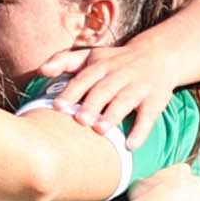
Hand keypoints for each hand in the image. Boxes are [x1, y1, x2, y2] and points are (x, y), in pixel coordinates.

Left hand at [48, 41, 178, 146]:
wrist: (158, 54)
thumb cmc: (115, 61)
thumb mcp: (91, 55)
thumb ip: (64, 60)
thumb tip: (41, 70)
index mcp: (102, 64)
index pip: (85, 77)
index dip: (72, 91)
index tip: (59, 106)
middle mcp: (120, 73)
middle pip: (104, 88)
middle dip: (92, 104)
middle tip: (79, 120)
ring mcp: (139, 86)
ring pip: (125, 100)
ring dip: (113, 115)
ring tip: (100, 131)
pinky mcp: (156, 99)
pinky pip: (149, 116)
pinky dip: (141, 130)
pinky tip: (131, 145)